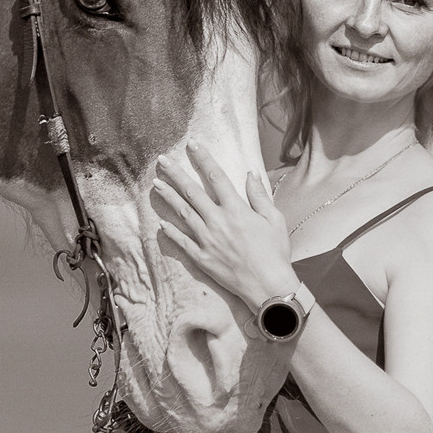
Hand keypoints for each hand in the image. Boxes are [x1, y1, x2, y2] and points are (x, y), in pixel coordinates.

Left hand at [152, 147, 298, 318]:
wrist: (268, 287)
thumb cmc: (275, 252)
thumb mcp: (274, 219)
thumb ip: (259, 195)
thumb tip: (249, 173)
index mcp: (236, 209)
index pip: (215, 176)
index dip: (203, 158)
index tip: (192, 145)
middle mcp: (218, 222)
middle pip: (192, 192)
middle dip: (175, 174)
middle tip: (162, 161)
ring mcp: (207, 240)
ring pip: (183, 213)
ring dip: (168, 197)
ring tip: (156, 184)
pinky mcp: (202, 258)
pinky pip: (182, 241)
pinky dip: (171, 231)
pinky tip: (161, 222)